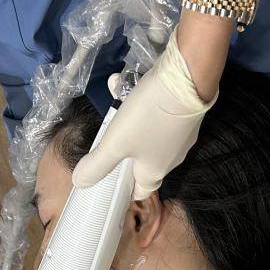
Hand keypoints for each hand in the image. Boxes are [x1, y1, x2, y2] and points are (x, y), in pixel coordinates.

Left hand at [72, 26, 217, 199]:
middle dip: (125, 152)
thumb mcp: (115, 143)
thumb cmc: (149, 118)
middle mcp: (171, 158)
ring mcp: (182, 136)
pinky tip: (130, 83)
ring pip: (150, 135)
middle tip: (109, 140)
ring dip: (131, 120)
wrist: (189, 78)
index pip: (142, 191)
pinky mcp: (188, 114)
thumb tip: (80, 183)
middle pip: (145, 163)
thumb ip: (97, 165)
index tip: (113, 184)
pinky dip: (144, 103)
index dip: (127, 190)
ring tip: (115, 98)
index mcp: (154, 171)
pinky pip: (160, 114)